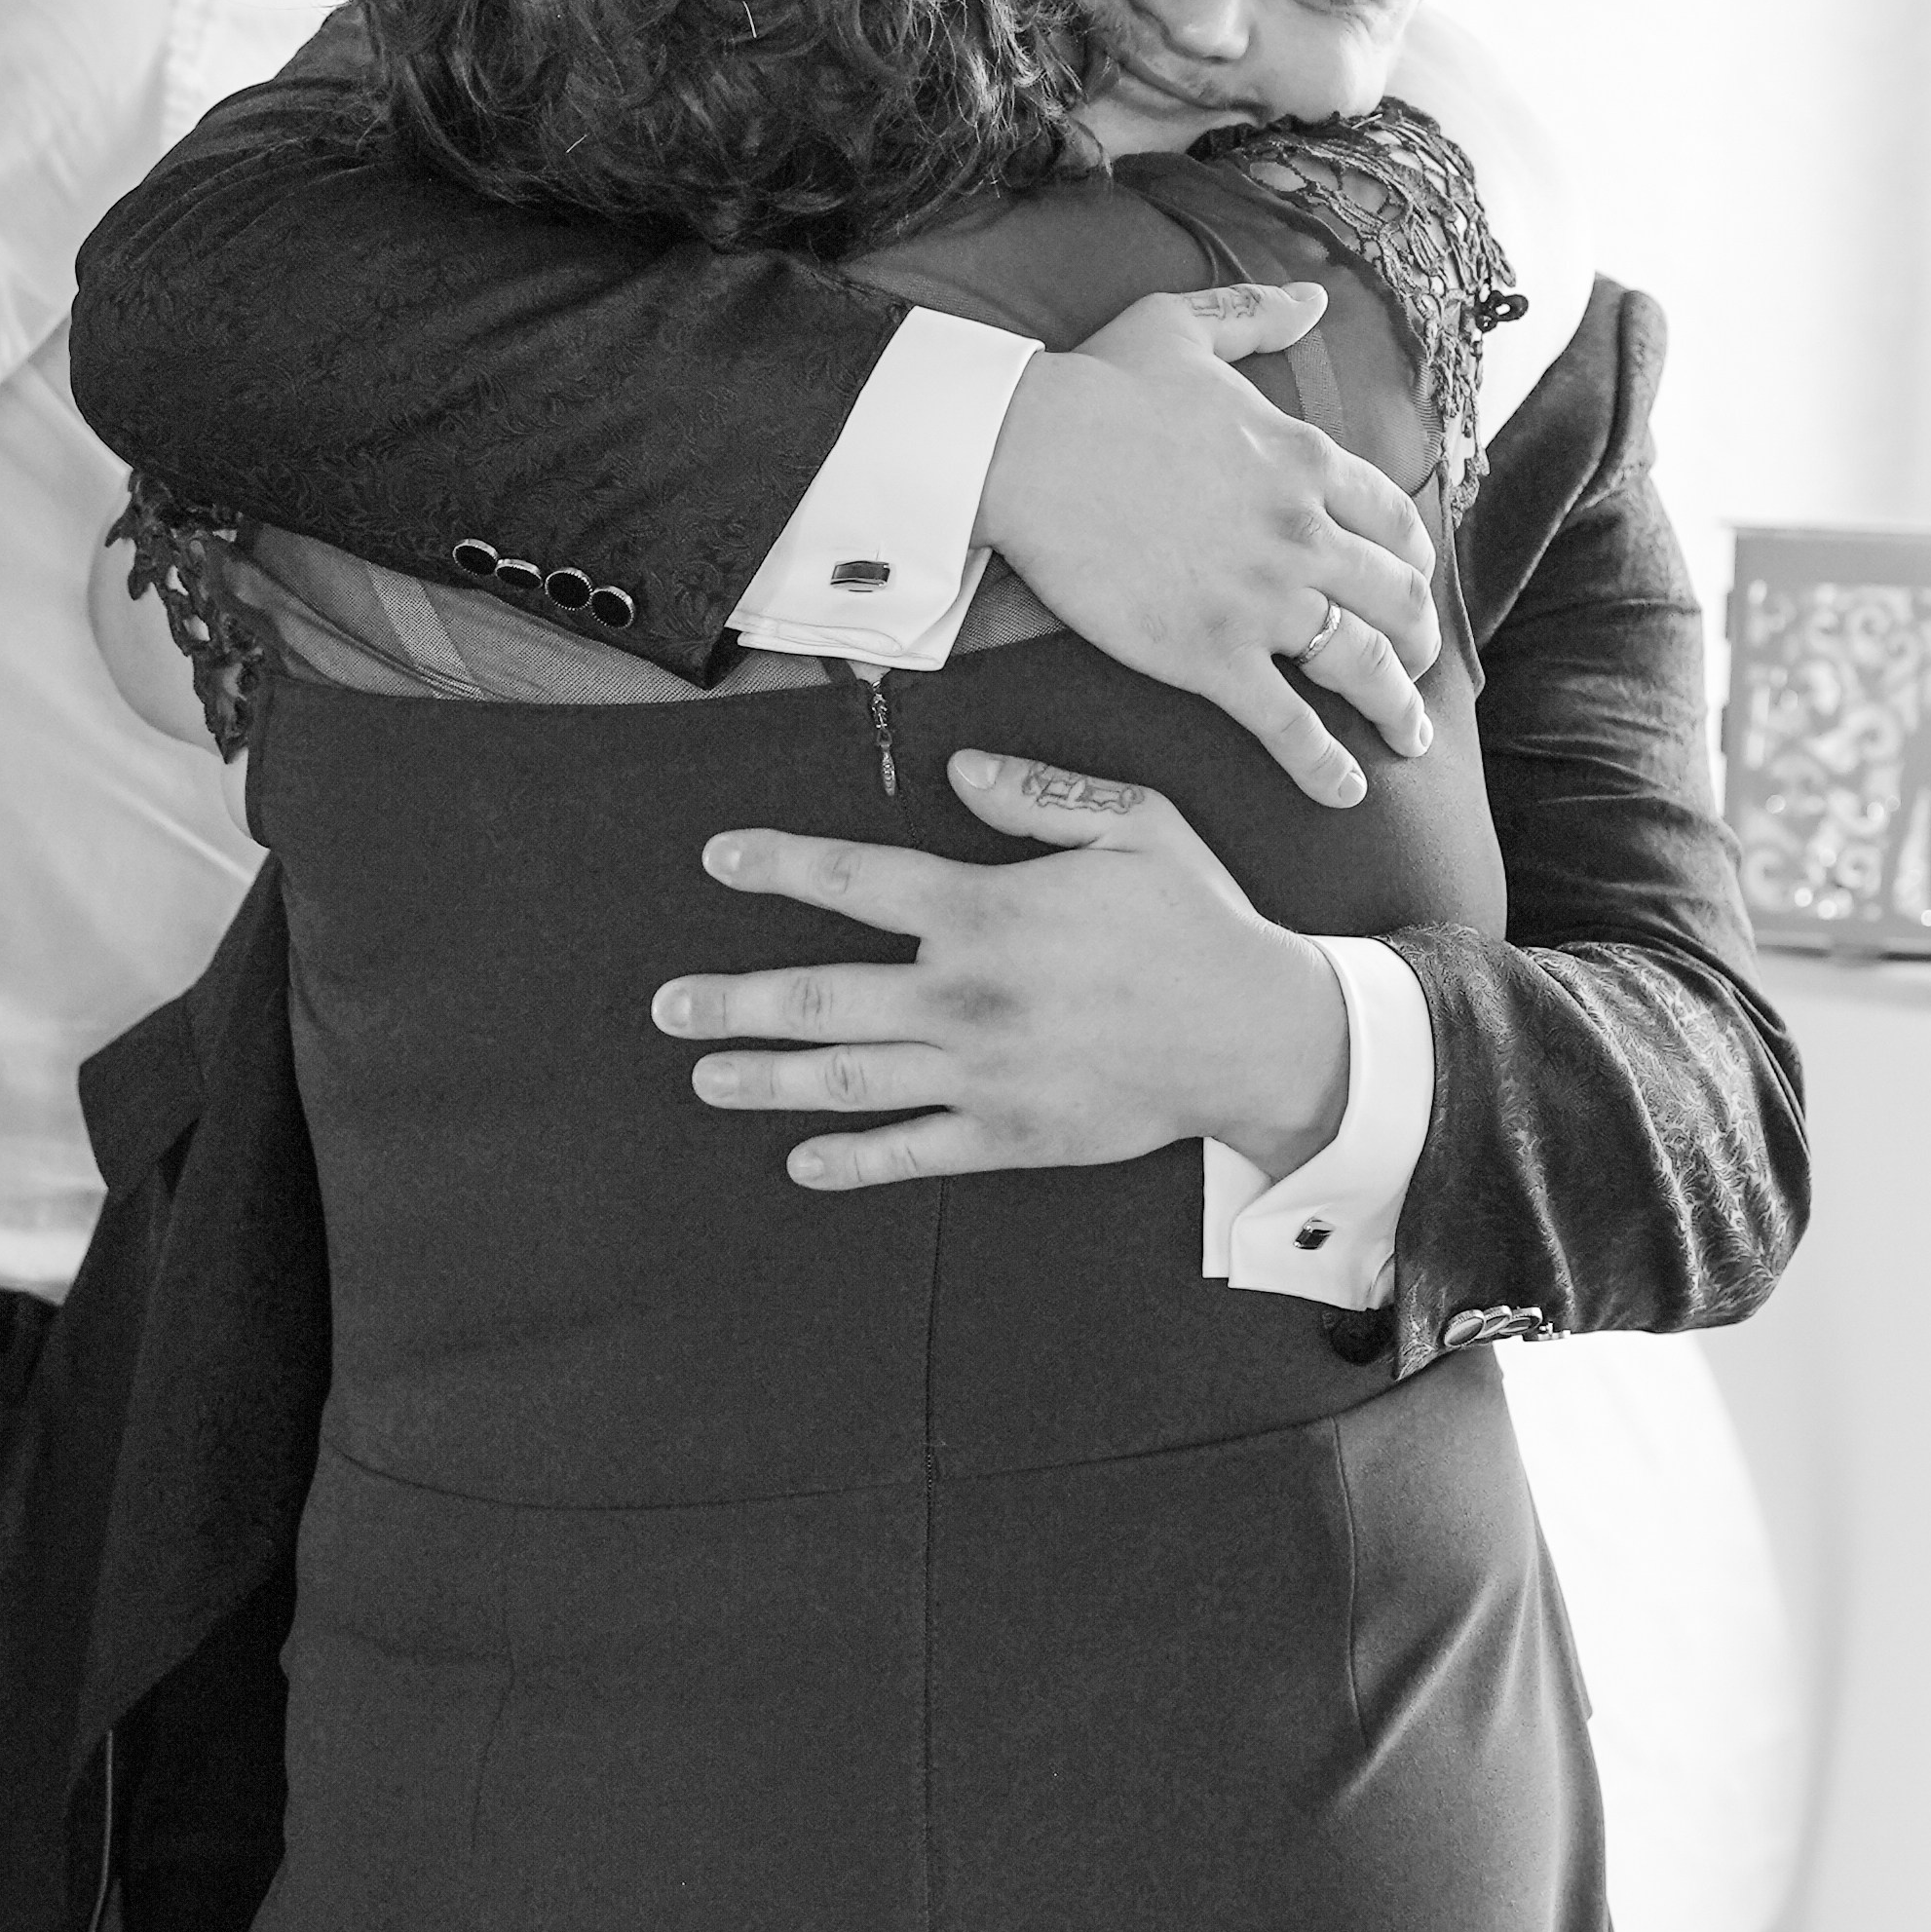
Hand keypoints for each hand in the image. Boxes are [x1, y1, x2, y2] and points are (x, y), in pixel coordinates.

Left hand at [651, 750, 1350, 1188]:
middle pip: (823, 996)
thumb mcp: (1135, 828)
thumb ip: (1039, 797)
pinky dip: (850, 1159)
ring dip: (765, 1078)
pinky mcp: (1011, 1134)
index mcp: (989, 911)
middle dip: (734, 1000)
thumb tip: (958, 772)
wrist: (1261, 1036)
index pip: (857, 881)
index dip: (779, 865)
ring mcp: (983, 1073)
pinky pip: (912, 1152)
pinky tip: (800, 1159)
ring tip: (705, 1074)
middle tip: (668, 1005)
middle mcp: (968, 996)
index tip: (719, 860)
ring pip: (848, 1079)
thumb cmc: (1198, 923)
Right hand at [975, 284, 1438, 809]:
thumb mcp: (1182, 325)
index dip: (1416, 565)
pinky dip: (1324, 766)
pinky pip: (1289, 725)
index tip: (1414, 589)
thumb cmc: (1094, 385)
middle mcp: (1304, 534)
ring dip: (1398, 708)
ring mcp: (1263, 601)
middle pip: (1398, 600)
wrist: (1025, 448)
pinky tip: (1345, 792)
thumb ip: (1255, 311)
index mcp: (1305, 460)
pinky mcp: (1211, 657)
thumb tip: (1313, 297)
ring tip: (1408, 739)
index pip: (1395, 522)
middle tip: (1419, 671)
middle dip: (1420, 641)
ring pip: (1363, 666)